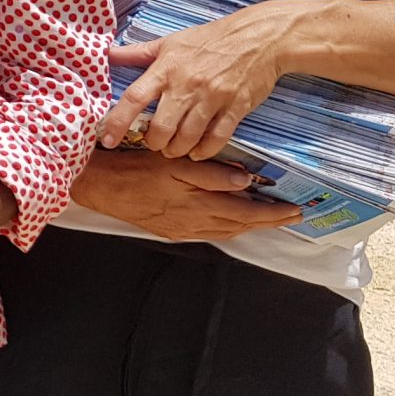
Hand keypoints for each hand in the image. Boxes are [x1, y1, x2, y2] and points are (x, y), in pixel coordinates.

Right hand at [70, 147, 304, 240]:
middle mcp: (195, 223)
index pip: (247, 212)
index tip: (295, 210)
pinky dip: (228, 227)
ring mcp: (182, 229)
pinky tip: (231, 220)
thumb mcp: (174, 163)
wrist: (99, 187)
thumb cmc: (134, 169)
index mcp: (199, 205)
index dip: (273, 213)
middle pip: (241, 226)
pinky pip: (209, 233)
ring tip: (268, 218)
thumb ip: (211, 173)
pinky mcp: (170, 231)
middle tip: (291, 216)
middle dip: (268, 221)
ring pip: (226, 232)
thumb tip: (245, 179)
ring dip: (250, 225)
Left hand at [101, 1, 315, 159]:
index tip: (106, 139)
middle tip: (155, 143)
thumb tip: (106, 54)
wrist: (259, 37)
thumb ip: (137, 53)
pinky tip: (198, 151)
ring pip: (187, 137)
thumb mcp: (171, 42)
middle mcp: (186, 84)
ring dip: (177, 150)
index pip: (133, 98)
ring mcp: (212, 97)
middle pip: (161, 127)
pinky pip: (217, 138)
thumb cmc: (210, 39)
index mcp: (166, 68)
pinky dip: (204, 151)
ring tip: (174, 149)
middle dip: (154, 143)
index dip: (117, 122)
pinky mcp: (236, 107)